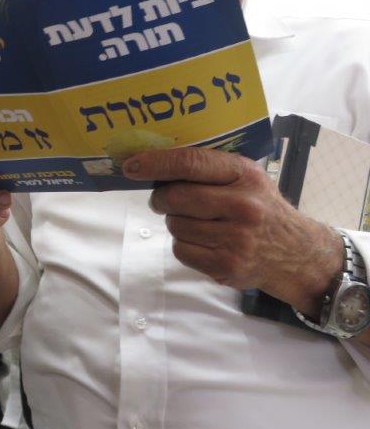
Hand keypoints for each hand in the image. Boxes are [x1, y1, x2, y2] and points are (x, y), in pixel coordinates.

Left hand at [123, 147, 342, 314]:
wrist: (297, 253)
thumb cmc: (261, 208)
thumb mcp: (248, 178)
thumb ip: (209, 169)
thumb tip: (153, 163)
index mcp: (245, 175)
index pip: (190, 163)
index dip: (155, 163)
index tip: (131, 166)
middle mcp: (243, 206)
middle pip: (175, 197)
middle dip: (162, 199)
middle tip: (165, 200)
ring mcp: (235, 239)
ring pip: (175, 225)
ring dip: (177, 223)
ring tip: (199, 223)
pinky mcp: (226, 265)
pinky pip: (181, 250)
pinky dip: (184, 245)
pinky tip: (205, 242)